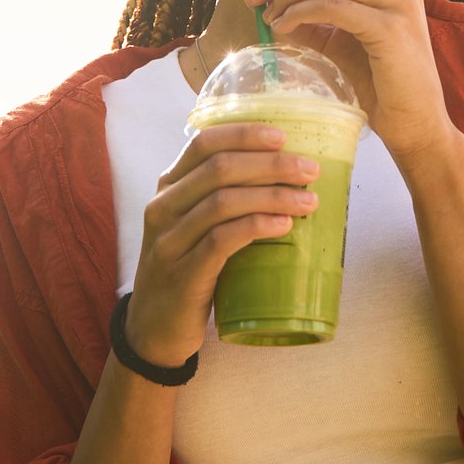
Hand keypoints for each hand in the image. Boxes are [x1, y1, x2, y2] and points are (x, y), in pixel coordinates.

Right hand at [126, 122, 322, 366]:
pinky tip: (284, 225)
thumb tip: (283, 175)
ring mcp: (169, 241)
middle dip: (271, 164)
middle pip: (219, 169)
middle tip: (310, 170)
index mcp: (168, 187)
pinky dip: (256, 226)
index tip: (283, 136)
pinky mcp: (182, 273)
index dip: (244, 135)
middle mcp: (163, 207)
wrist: (154, 328)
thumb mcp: (194, 225)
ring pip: (223, 201)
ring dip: (273, 195)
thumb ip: (222, 198)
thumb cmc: (187, 269)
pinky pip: (221, 240)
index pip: (203, 143)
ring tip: (309, 201)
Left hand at [240, 0, 459, 167]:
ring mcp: (399, 1)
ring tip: (267, 16)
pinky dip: (298, 13)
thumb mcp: (340, 42)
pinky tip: (282, 29)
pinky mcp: (392, 28)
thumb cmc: (379, 85)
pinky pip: (332, 6)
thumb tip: (266, 0)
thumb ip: (311, 18)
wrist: (415, 125)